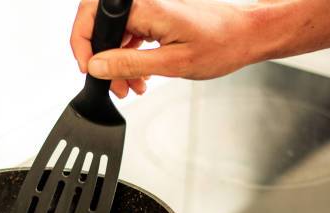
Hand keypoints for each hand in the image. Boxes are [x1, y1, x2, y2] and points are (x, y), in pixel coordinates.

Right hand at [70, 0, 255, 96]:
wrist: (246, 35)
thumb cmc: (221, 44)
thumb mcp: (172, 63)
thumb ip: (129, 64)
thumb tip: (97, 66)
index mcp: (145, 6)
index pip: (92, 18)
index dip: (83, 46)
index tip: (90, 70)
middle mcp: (144, 1)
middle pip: (99, 25)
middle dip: (100, 59)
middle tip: (112, 83)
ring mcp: (149, 7)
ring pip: (114, 34)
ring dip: (116, 63)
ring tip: (130, 86)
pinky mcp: (155, 15)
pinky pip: (129, 35)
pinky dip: (129, 57)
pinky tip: (139, 76)